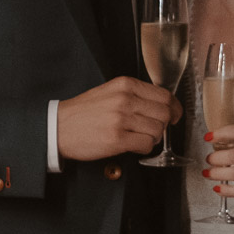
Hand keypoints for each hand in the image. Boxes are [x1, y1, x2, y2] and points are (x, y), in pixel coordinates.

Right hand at [58, 77, 181, 161]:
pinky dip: (145, 148)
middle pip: (164, 113)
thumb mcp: (109, 92)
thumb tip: (161, 105)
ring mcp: (121, 119)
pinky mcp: (117, 139)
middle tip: (156, 129)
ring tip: (139, 137)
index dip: (174, 108)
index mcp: (125, 85)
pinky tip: (134, 145)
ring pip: (157, 130)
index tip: (175, 115)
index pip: (164, 95)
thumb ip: (134, 94)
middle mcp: (125, 99)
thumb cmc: (83, 112)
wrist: (58, 127)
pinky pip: (146, 145)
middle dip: (164, 124)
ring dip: (153, 138)